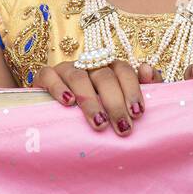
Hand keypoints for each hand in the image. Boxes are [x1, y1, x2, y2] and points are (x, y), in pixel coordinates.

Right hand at [33, 59, 162, 135]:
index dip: (132, 89)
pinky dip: (58, 87)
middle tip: (122, 128)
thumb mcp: (121, 105)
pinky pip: (49, 75)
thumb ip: (141, 89)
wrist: (57, 122)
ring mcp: (66, 69)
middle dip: (115, 102)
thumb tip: (148, 69)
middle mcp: (89, 65)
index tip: (138, 113)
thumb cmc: (98, 113)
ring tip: (99, 123)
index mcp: (109, 69)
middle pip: (104, 75)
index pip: (123, 69)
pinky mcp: (45, 76)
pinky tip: (67, 102)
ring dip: (90, 100)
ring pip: (79, 76)